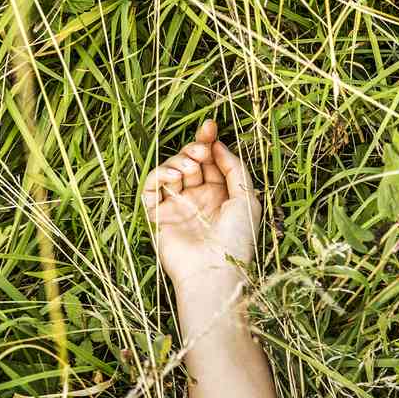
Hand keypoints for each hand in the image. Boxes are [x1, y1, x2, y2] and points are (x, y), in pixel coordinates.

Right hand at [144, 117, 258, 291]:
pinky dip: (159, 176)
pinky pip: (151, 188)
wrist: (214, 271)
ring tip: (190, 170)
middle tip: (200, 152)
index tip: (210, 126)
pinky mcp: (157, 216)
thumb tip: (218, 144)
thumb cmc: (237, 239)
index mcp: (220, 196)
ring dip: (179, 162)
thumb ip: (235, 168)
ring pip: (170, 171)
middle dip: (194, 149)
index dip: (208, 142)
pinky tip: (173, 176)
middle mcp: (198, 200)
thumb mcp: (247, 198)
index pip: (210, 162)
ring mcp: (177, 208)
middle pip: (189, 162)